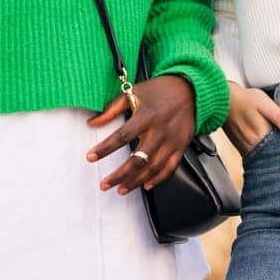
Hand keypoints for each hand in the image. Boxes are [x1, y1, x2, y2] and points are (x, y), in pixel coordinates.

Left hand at [86, 74, 197, 193]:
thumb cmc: (158, 91)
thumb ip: (111, 109)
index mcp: (146, 116)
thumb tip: (92, 123)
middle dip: (119, 175)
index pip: (122, 136)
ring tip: (121, 189)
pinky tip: (146, 186)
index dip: (105, 148)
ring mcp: (171, 141)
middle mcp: (159, 131)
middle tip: (104, 184)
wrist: (189, 90)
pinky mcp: (181, 148)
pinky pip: (169, 169)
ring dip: (135, 182)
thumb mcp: (133, 93)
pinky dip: (158, 180)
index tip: (91, 157)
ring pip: (152, 169)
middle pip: (137, 160)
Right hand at [223, 81, 279, 155]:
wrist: (222, 101)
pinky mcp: (242, 148)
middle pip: (272, 157)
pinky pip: (256, 154)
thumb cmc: (243, 100)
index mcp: (260, 138)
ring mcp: (246, 149)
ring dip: (272, 153)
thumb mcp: (265, 104)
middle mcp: (252, 148)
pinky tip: (266, 143)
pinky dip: (263, 151)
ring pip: (264, 157)